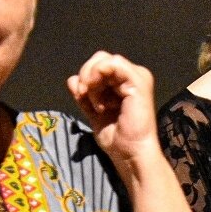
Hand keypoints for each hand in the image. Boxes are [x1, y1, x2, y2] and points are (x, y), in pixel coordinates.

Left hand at [66, 51, 157, 168]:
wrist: (130, 153)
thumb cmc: (116, 138)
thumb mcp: (93, 112)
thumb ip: (83, 95)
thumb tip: (72, 79)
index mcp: (124, 82)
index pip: (99, 65)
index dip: (85, 77)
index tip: (81, 97)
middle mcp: (133, 75)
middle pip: (100, 58)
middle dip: (86, 75)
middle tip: (84, 97)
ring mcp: (137, 76)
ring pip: (104, 59)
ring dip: (91, 80)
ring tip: (95, 103)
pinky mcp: (138, 81)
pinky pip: (112, 64)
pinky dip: (98, 79)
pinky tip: (100, 101)